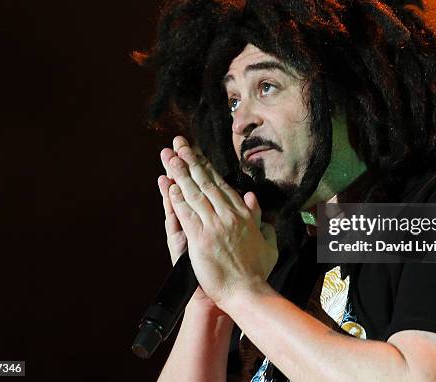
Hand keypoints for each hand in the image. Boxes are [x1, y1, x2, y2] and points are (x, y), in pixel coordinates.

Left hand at [163, 136, 277, 309]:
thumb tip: (253, 198)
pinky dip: (177, 199)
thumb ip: (259, 218)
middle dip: (190, 160)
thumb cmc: (257, 271)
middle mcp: (228, 215)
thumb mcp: (267, 241)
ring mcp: (214, 226)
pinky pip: (186, 214)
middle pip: (205, 182)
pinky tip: (168, 185)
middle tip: (178, 144)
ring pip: (194, 193)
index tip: (196, 153)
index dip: (206, 166)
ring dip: (180, 173)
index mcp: (243, 214)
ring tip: (169, 156)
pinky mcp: (201, 239)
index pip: (221, 184)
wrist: (247, 292)